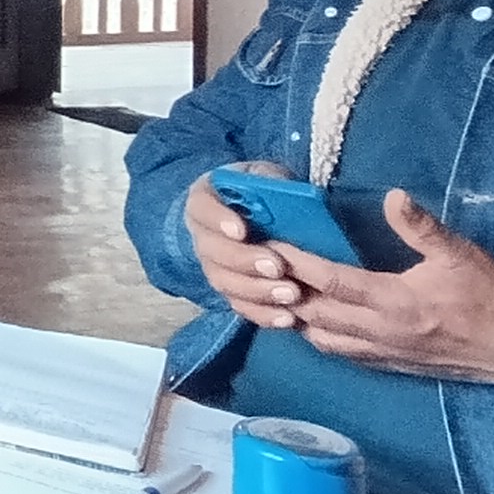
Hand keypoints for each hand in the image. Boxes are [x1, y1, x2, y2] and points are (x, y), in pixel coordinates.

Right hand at [184, 164, 307, 327]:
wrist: (257, 216)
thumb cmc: (263, 193)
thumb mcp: (267, 176)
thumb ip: (272, 182)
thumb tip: (287, 194)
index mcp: (205, 200)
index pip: (202, 208)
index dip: (218, 220)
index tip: (241, 230)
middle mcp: (202, 235)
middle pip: (213, 251)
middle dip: (245, 260)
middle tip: (277, 266)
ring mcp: (213, 266)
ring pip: (225, 283)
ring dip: (257, 291)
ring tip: (291, 294)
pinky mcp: (230, 290)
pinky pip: (240, 306)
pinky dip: (263, 314)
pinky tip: (287, 317)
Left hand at [281, 193, 493, 384]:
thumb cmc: (491, 298)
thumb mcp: (461, 255)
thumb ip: (423, 227)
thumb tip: (393, 196)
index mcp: (393, 302)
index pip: (329, 282)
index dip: (296, 263)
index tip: (270, 244)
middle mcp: (379, 331)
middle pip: (314, 313)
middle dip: (283, 291)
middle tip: (260, 268)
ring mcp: (382, 352)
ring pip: (322, 339)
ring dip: (296, 318)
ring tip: (276, 294)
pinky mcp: (390, 364)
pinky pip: (342, 353)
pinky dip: (319, 337)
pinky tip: (312, 323)